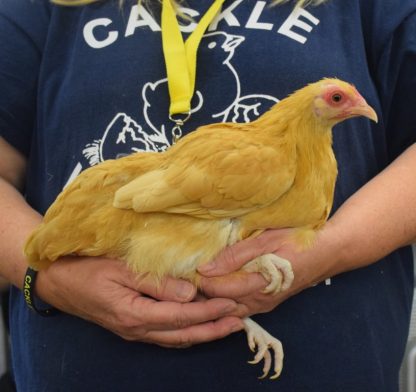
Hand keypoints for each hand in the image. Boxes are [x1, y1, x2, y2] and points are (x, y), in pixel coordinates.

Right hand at [35, 256, 243, 347]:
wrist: (59, 283)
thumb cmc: (88, 270)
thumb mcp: (120, 269)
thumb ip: (154, 282)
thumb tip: (189, 293)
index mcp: (135, 313)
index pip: (181, 315)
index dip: (209, 310)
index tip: (232, 304)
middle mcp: (138, 329)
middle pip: (183, 333)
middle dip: (214, 328)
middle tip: (240, 321)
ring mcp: (135, 331)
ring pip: (176, 338)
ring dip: (203, 332)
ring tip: (227, 325)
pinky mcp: (133, 327)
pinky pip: (166, 335)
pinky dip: (187, 332)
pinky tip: (198, 328)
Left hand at [199, 227, 336, 317]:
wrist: (327, 252)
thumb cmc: (296, 241)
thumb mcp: (265, 241)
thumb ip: (235, 256)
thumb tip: (205, 268)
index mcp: (256, 285)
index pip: (216, 290)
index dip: (199, 280)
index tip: (187, 267)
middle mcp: (258, 302)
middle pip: (219, 304)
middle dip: (201, 293)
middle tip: (187, 277)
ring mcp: (264, 305)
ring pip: (229, 309)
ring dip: (212, 299)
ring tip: (198, 283)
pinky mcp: (267, 304)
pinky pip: (240, 308)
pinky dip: (225, 302)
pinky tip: (217, 290)